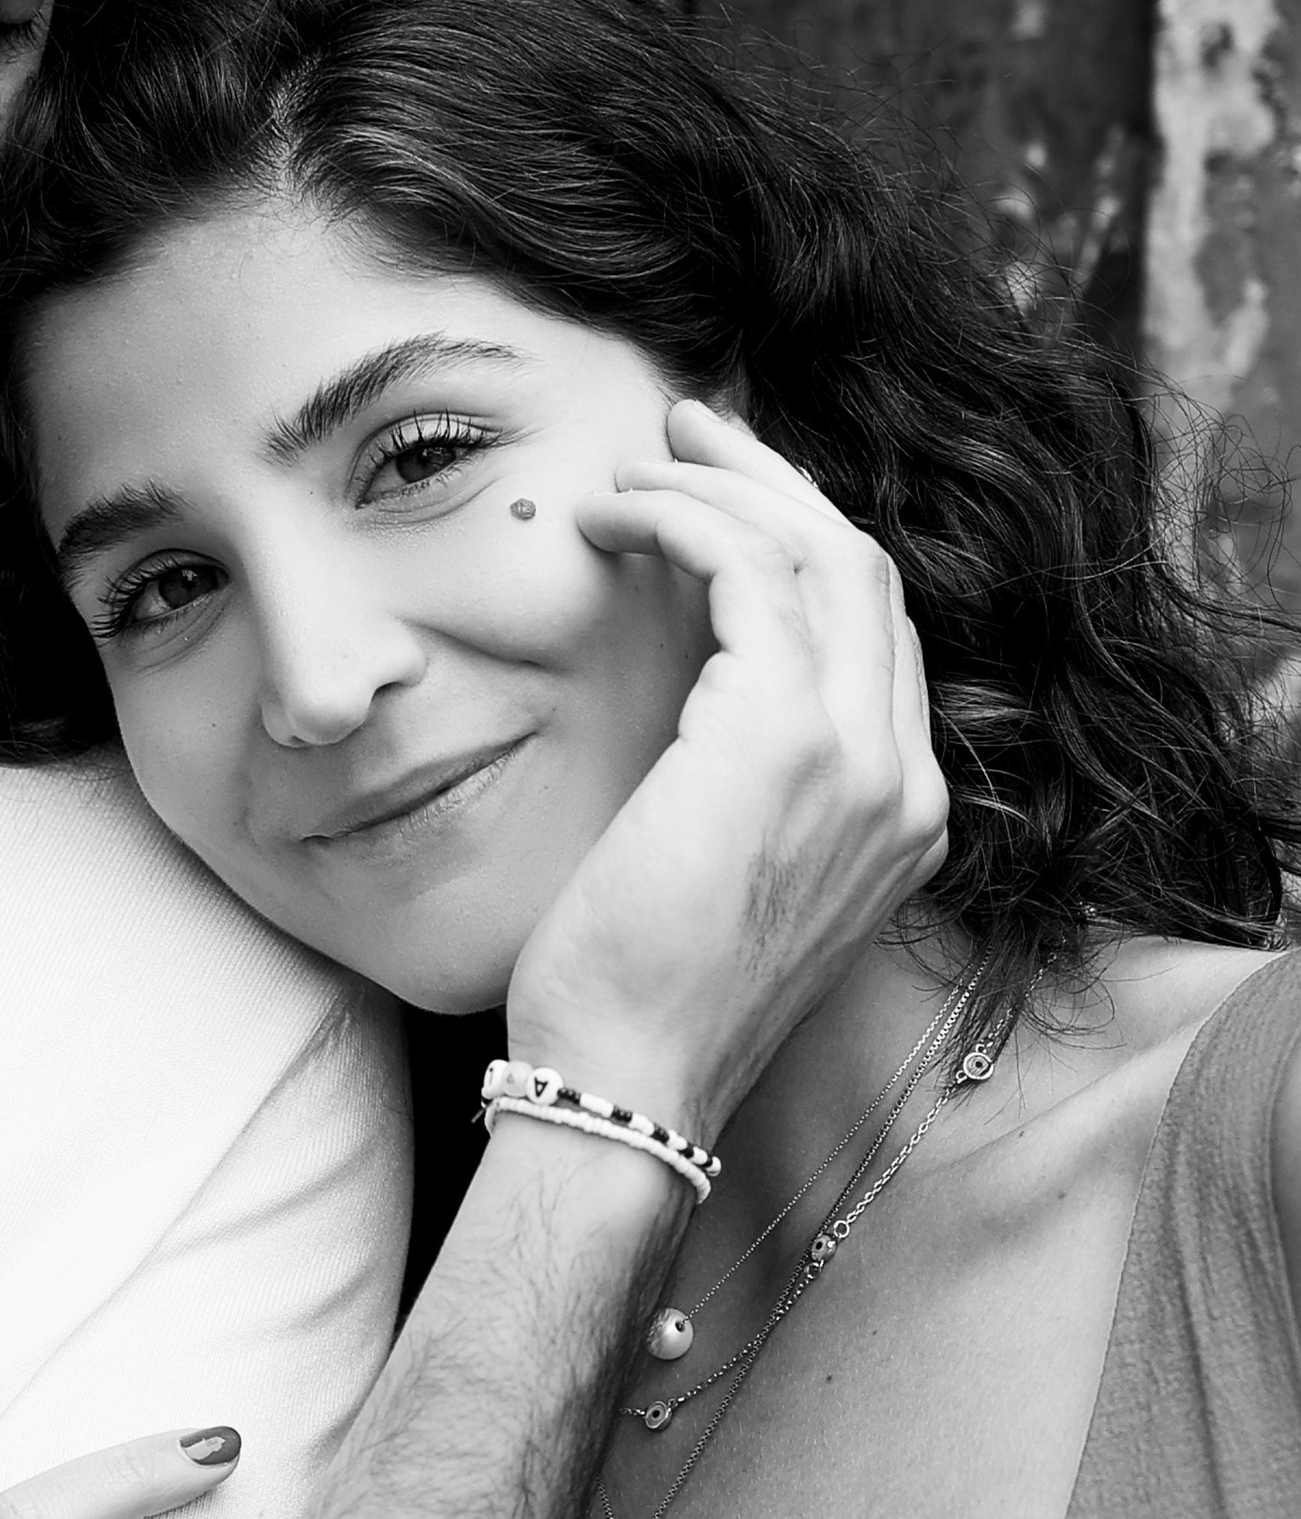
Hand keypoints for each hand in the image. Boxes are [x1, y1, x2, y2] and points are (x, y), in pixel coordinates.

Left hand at [508, 398, 949, 1138]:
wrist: (627, 1087)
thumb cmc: (639, 1003)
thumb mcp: (720, 879)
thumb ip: (746, 792)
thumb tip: (690, 710)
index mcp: (903, 817)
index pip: (878, 638)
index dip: (802, 548)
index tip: (719, 499)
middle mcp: (903, 780)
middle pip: (867, 572)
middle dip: (773, 483)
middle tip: (684, 432)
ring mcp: (858, 756)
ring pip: (820, 550)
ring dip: (719, 487)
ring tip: (631, 469)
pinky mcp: (779, 736)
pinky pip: (748, 569)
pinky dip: (683, 520)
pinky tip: (614, 519)